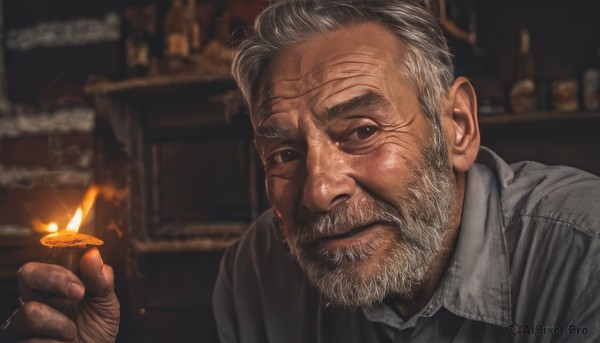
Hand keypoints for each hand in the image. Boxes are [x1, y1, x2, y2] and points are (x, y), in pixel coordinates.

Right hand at [0, 248, 119, 341]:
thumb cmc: (96, 327)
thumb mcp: (105, 303)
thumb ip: (100, 279)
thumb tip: (93, 253)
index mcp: (51, 285)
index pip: (45, 261)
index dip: (59, 268)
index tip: (82, 283)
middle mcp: (32, 300)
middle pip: (28, 274)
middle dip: (56, 280)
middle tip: (80, 295)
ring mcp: (20, 324)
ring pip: (30, 312)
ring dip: (61, 324)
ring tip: (72, 333)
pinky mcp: (19, 342)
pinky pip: (33, 341)